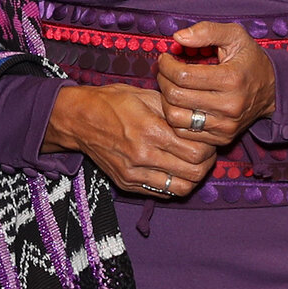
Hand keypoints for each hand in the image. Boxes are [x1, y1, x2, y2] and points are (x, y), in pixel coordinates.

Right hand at [47, 82, 218, 197]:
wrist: (78, 119)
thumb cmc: (112, 102)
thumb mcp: (145, 96)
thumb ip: (173, 110)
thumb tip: (198, 118)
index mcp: (151, 131)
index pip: (197, 151)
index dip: (209, 146)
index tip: (207, 137)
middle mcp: (143, 156)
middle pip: (194, 173)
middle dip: (206, 162)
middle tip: (205, 151)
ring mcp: (134, 174)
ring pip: (181, 189)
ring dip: (192, 177)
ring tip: (191, 163)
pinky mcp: (127, 184)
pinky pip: (162, 193)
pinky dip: (173, 184)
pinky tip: (172, 169)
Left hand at [156, 22, 275, 148]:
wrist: (273, 91)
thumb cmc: (249, 60)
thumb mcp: (236, 36)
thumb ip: (207, 31)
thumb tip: (178, 37)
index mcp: (231, 79)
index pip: (182, 76)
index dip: (166, 65)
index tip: (165, 58)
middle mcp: (229, 106)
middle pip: (176, 97)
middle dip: (162, 80)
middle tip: (163, 71)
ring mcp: (225, 125)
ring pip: (176, 118)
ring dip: (165, 101)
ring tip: (169, 87)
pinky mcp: (222, 138)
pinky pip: (185, 132)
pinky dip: (175, 118)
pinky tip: (180, 104)